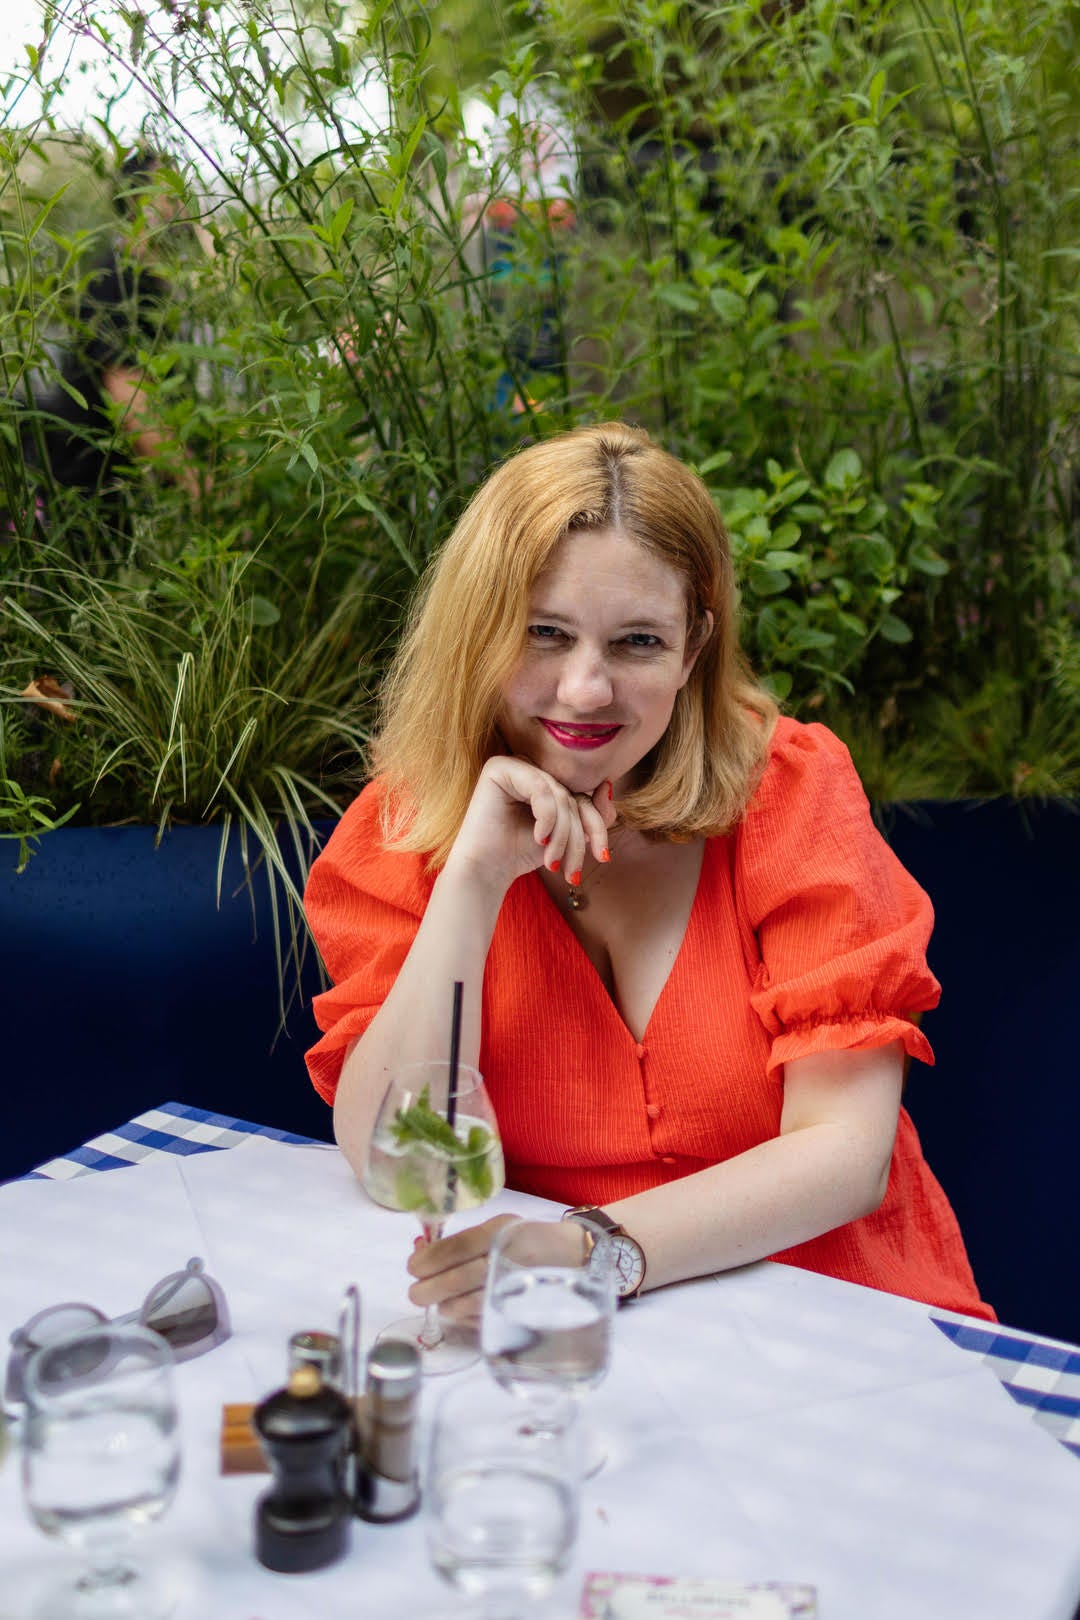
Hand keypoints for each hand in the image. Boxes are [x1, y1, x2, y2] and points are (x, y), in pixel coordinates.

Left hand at [406, 1213, 518, 1327]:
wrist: (574, 1259)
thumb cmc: (528, 1240)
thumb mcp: (499, 1227)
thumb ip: (463, 1240)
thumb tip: (422, 1251)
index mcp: (502, 1234)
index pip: (456, 1248)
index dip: (429, 1259)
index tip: (413, 1267)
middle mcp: (508, 1261)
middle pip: (457, 1280)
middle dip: (428, 1288)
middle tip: (416, 1291)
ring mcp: (514, 1292)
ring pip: (464, 1306)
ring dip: (444, 1304)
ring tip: (441, 1300)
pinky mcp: (517, 1316)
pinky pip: (478, 1321)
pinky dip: (462, 1318)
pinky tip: (461, 1309)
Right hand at [445, 755, 616, 897]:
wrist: (485, 871)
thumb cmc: (521, 853)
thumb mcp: (566, 835)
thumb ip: (591, 814)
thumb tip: (607, 785)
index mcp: (544, 780)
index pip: (582, 796)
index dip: (597, 826)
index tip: (603, 857)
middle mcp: (530, 768)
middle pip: (572, 796)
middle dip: (576, 836)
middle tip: (572, 870)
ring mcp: (514, 764)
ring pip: (559, 795)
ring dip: (562, 834)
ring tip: (553, 862)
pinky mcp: (499, 767)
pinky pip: (540, 788)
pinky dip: (546, 816)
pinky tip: (539, 838)